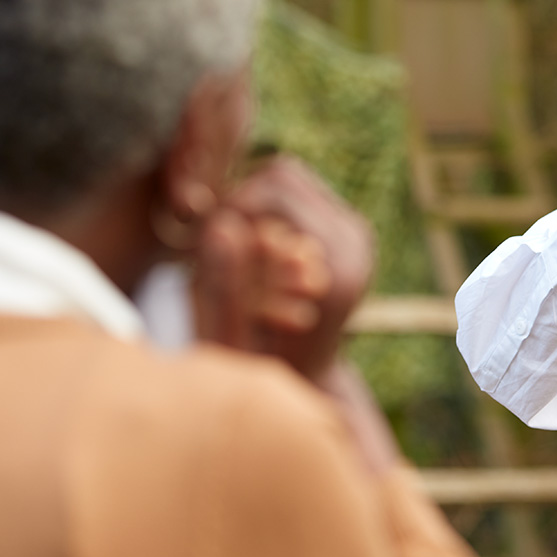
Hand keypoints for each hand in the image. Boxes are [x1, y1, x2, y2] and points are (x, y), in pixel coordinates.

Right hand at [193, 156, 397, 472]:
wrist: (309, 382)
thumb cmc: (258, 371)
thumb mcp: (230, 336)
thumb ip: (222, 285)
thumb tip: (220, 226)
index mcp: (336, 268)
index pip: (272, 191)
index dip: (226, 207)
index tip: (200, 242)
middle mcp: (355, 243)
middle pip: (282, 174)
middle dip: (239, 202)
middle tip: (209, 241)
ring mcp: (356, 233)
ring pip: (287, 179)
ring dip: (251, 206)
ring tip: (229, 249)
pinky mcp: (348, 230)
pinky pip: (296, 193)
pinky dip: (266, 211)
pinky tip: (249, 249)